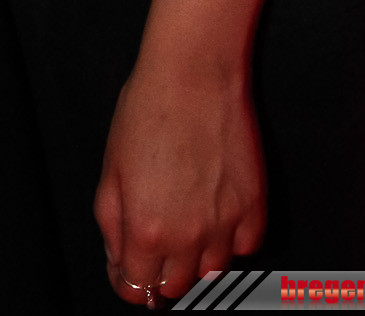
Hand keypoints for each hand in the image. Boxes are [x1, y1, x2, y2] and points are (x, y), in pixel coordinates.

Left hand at [93, 52, 264, 305]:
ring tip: (188, 221)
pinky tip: (217, 213)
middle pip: (175, 287)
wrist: (193, 74)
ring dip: (197, 257)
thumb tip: (120, 259)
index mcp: (146, 231)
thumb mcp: (110, 169)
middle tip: (158, 240)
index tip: (130, 267)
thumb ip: (111, 224)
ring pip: (211, 272)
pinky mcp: (254, 207)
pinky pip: (246, 247)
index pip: (136, 289)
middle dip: (161, 270)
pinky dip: (233, 239)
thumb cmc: (147, 110)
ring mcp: (225, 225)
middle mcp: (188, 238)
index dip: (128, 280)